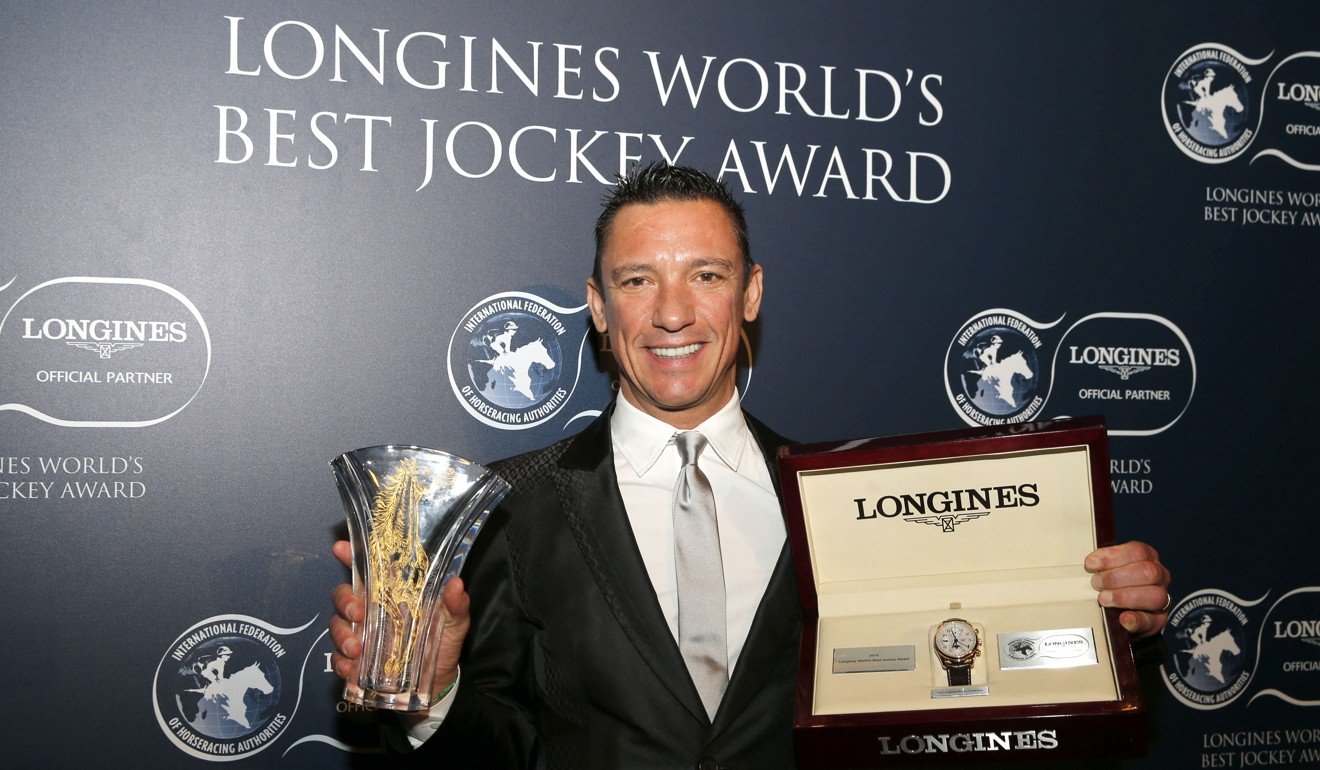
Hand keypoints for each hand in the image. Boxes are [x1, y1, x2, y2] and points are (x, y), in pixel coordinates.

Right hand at [328, 540, 470, 699]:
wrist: (439, 683)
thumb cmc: (444, 643)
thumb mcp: (455, 622)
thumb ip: (456, 604)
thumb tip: (456, 584)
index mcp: (393, 593)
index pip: (369, 569)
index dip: (352, 555)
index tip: (340, 548)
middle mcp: (372, 610)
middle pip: (344, 594)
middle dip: (344, 600)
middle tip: (357, 612)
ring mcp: (362, 634)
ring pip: (337, 625)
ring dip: (341, 634)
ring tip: (356, 649)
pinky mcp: (356, 660)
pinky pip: (338, 657)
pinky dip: (339, 662)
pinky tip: (350, 668)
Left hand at [1085, 540, 1170, 636]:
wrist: (1121, 610)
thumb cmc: (1113, 582)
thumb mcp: (1109, 567)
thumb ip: (1103, 565)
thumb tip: (1090, 564)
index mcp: (1148, 558)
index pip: (1138, 551)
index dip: (1113, 556)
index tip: (1091, 563)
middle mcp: (1160, 576)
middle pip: (1148, 572)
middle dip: (1117, 577)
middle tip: (1096, 583)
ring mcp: (1163, 598)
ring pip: (1155, 595)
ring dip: (1125, 597)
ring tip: (1104, 599)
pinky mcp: (1159, 620)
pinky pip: (1153, 621)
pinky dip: (1137, 620)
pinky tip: (1123, 619)